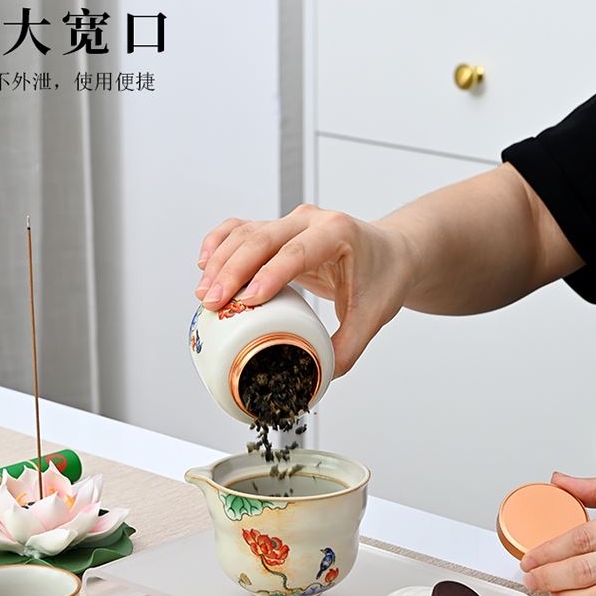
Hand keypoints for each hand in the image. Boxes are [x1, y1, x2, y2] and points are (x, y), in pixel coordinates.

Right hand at [194, 204, 411, 375]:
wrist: (391, 253)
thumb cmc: (384, 276)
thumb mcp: (373, 316)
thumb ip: (348, 347)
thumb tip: (319, 375)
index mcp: (337, 233)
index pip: (297, 251)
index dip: (269, 275)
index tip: (248, 300)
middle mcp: (311, 220)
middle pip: (262, 238)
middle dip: (233, 271)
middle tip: (213, 302)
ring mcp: (291, 222)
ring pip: (246, 233)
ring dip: (221, 261)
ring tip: (205, 295)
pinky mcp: (278, 230)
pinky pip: (241, 229)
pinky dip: (220, 243)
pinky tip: (204, 263)